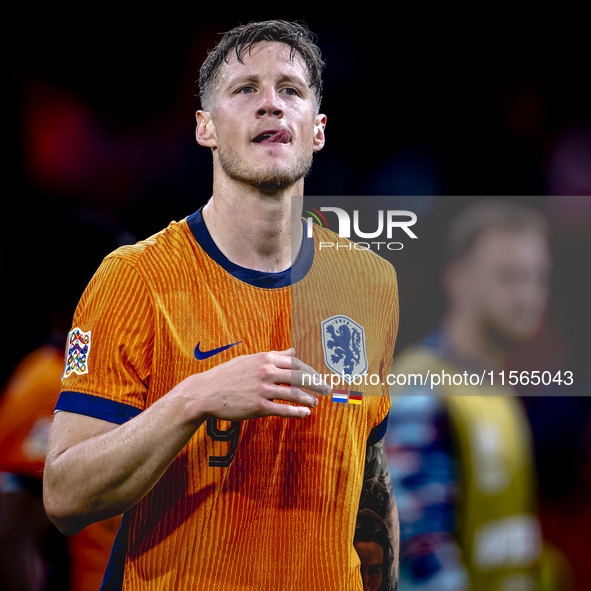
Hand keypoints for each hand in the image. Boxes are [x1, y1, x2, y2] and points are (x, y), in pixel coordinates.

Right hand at [181, 348, 330, 421]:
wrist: (205, 392)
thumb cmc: (228, 375)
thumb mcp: (251, 359)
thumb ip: (274, 355)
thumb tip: (293, 350)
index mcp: (265, 358)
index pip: (296, 363)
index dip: (310, 371)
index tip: (318, 377)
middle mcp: (266, 371)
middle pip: (299, 377)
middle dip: (316, 383)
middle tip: (327, 390)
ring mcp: (262, 389)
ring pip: (293, 394)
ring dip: (308, 398)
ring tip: (316, 402)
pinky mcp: (258, 406)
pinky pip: (283, 409)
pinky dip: (297, 411)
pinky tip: (305, 413)